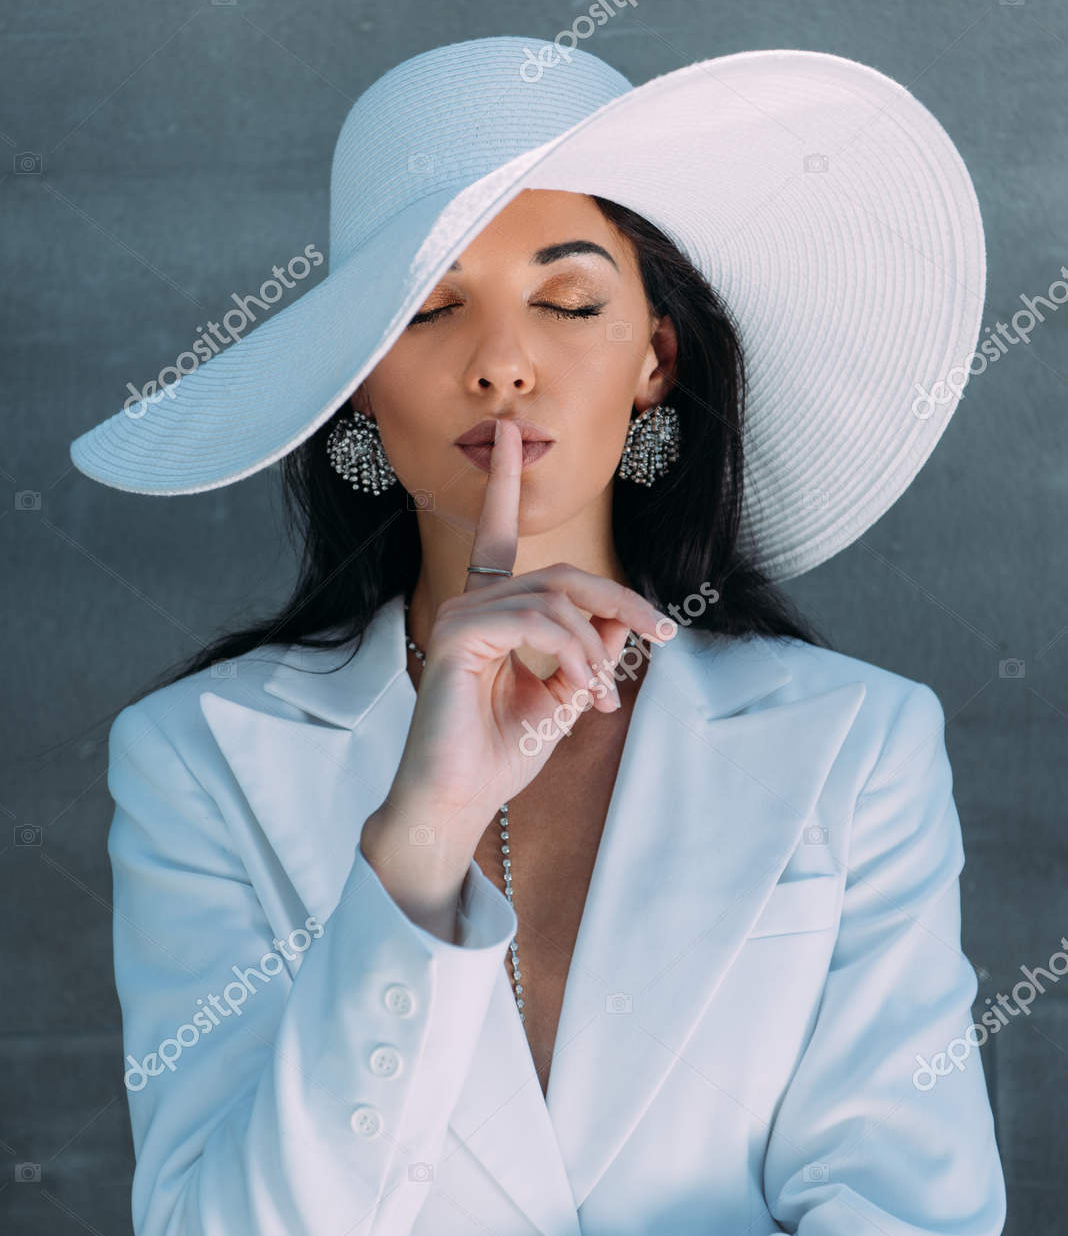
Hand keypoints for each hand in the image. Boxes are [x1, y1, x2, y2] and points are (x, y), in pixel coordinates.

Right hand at [388, 415, 673, 830]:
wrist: (460, 800)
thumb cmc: (499, 755)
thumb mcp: (561, 699)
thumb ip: (588, 654)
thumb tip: (623, 621)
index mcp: (489, 613)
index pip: (497, 537)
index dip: (501, 484)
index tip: (508, 435)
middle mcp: (472, 606)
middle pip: (560, 574)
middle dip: (620, 599)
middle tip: (662, 632)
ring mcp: (462, 617)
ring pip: (554, 600)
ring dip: (594, 649)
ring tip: (600, 695)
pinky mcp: (460, 637)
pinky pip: (536, 623)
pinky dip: (572, 654)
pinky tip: (582, 691)